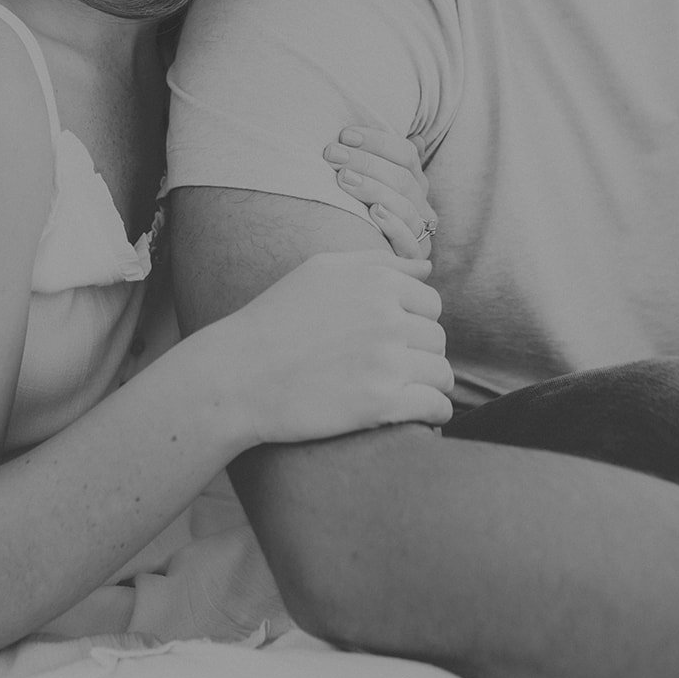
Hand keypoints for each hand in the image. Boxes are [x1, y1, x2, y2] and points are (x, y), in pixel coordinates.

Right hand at [225, 250, 452, 442]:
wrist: (237, 375)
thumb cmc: (275, 319)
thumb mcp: (322, 270)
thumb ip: (377, 262)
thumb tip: (427, 268)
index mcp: (377, 282)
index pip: (431, 303)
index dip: (414, 322)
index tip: (391, 339)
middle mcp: (387, 318)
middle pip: (437, 338)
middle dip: (420, 354)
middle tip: (391, 368)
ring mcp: (385, 361)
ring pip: (441, 373)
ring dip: (429, 384)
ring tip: (404, 392)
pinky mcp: (380, 404)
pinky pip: (435, 407)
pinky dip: (432, 413)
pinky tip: (415, 415)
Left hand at [323, 126, 437, 259]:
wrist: (355, 262)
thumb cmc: (356, 213)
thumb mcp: (365, 183)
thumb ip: (376, 158)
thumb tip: (411, 136)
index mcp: (415, 182)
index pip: (406, 154)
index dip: (377, 141)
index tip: (344, 134)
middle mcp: (422, 205)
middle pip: (402, 179)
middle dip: (366, 162)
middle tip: (332, 154)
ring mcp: (420, 233)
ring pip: (405, 207)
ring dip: (374, 189)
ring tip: (343, 179)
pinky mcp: (412, 260)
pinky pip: (410, 242)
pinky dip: (392, 226)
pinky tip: (373, 213)